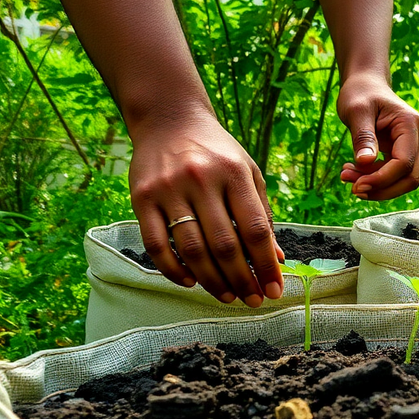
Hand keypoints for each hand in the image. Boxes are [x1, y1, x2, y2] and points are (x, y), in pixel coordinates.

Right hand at [128, 115, 283, 306]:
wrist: (169, 119)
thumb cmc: (217, 152)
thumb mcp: (247, 174)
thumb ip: (263, 215)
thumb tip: (278, 259)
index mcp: (235, 173)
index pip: (255, 229)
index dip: (267, 265)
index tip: (275, 289)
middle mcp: (202, 180)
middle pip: (225, 245)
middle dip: (242, 279)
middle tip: (252, 300)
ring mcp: (168, 189)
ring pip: (191, 249)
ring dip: (212, 281)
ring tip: (227, 297)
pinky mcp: (141, 198)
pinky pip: (156, 244)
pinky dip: (172, 269)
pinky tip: (190, 282)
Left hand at [337, 73, 418, 199]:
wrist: (367, 86)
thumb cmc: (361, 94)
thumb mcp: (356, 111)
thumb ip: (363, 137)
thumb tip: (365, 163)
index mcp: (412, 124)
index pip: (404, 163)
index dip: (381, 179)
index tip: (355, 186)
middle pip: (411, 178)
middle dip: (381, 188)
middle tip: (352, 187)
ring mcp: (418, 147)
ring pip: (405, 181)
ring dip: (378, 187)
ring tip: (347, 175)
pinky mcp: (408, 155)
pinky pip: (397, 177)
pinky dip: (377, 180)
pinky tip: (355, 171)